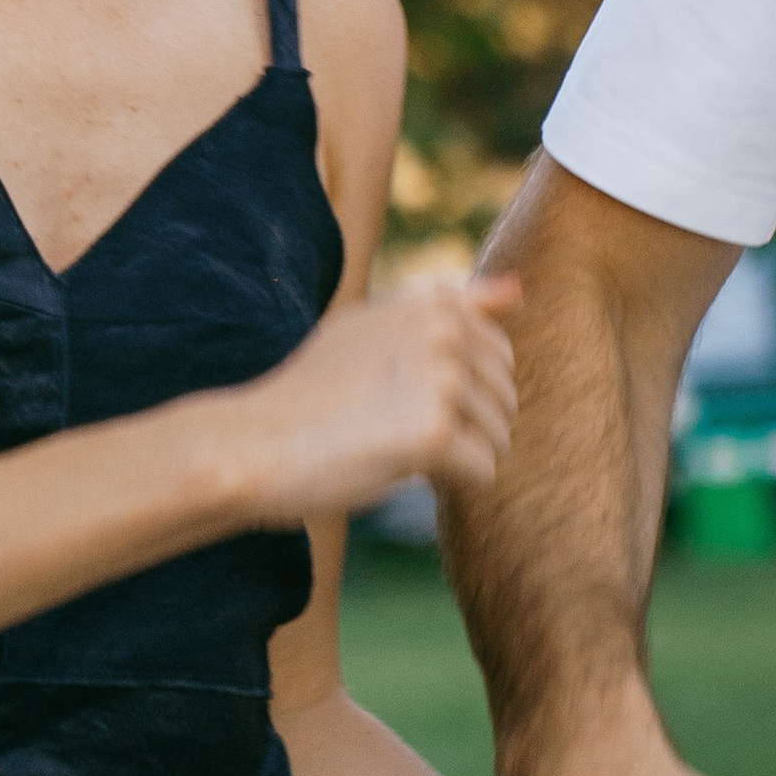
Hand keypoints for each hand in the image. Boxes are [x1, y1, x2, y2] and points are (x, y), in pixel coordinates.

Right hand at [233, 277, 520, 523]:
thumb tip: (519, 291)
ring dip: (457, 456)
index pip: (498, 353)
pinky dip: (449, 484)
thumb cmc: (314, 391)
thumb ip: (447, 307)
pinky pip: (483, 473)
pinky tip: (399, 469)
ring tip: (395, 446)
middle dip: (466, 425)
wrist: (256, 442)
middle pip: (504, 398)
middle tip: (396, 427)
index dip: (460, 389)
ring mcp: (441, 379)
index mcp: (431, 302)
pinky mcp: (436, 433)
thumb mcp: (376, 327)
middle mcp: (443, 330)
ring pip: (499, 437)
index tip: (404, 394)